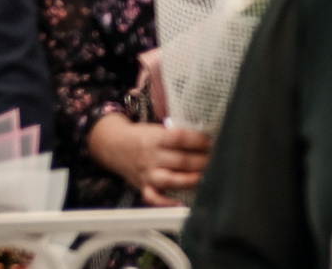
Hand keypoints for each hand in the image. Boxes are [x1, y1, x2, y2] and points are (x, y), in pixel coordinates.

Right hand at [87, 115, 212, 205]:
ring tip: (206, 176)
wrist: (114, 145)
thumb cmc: (142, 137)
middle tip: (218, 159)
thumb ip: (177, 135)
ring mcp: (147, 174)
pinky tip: (181, 202)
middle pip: (180, 160)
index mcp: (156, 138)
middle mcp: (151, 157)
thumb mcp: (158, 129)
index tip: (212, 141)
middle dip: (202, 161)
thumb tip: (206, 138)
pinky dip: (166, 203)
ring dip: (191, 179)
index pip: (180, 138)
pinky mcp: (143, 187)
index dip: (199, 140)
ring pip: (170, 180)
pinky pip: (153, 198)